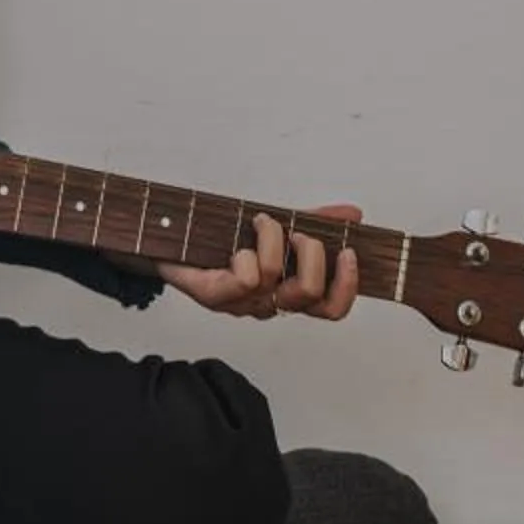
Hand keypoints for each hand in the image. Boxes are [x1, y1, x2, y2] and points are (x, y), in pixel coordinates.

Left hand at [158, 205, 361, 321]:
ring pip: (274, 279)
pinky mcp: (213, 296)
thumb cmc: (224, 237)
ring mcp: (240, 303)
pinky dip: (246, 255)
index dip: (347, 286)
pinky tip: (237, 245)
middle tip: (298, 233)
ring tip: (263, 221)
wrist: (170, 238)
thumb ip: (315, 221)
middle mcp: (268, 303)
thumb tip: (353, 213)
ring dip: (273, 240)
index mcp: (288, 292)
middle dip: (312, 255)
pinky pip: (244, 280)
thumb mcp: (276, 225)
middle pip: (310, 294)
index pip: (331, 309)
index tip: (349, 253)